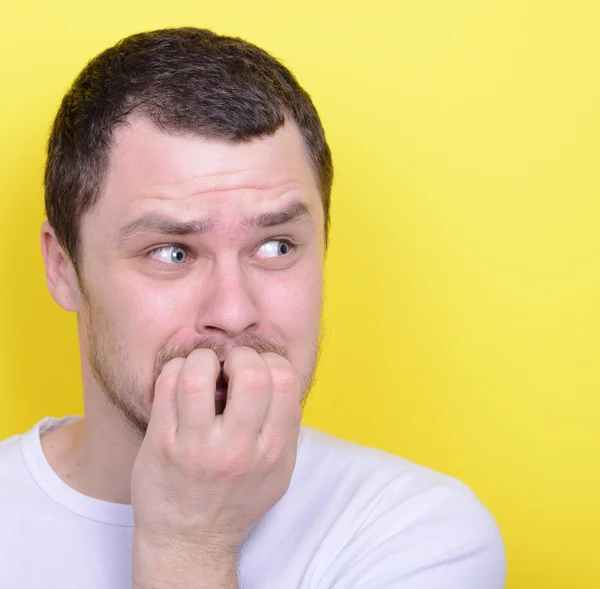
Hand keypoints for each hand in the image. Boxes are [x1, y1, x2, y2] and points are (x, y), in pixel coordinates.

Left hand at [130, 346, 302, 558]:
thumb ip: (287, 429)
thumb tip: (282, 382)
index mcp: (271, 451)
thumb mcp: (278, 472)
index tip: (258, 370)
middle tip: (231, 367)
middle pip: (250, 374)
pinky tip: (181, 379)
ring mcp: (195, 447)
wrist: (190, 541)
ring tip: (203, 370)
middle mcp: (235, 450)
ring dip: (202, 359)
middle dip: (241, 355)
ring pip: (197, 375)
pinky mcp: (161, 444)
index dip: (271, 361)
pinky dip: (175, 369)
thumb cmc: (236, 500)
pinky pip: (166, 386)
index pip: (283, 381)